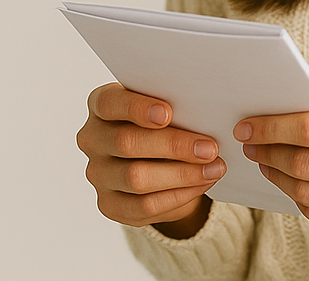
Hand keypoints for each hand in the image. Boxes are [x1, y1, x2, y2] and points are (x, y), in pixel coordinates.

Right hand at [77, 82, 225, 235]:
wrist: (160, 154)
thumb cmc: (167, 117)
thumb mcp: (168, 102)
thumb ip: (175, 103)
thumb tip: (205, 112)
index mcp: (102, 104)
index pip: (109, 103)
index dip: (137, 108)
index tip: (167, 113)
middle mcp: (93, 139)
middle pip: (127, 143)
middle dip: (174, 146)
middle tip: (210, 148)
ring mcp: (98, 174)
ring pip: (136, 178)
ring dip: (182, 174)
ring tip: (215, 168)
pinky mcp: (109, 204)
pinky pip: (144, 205)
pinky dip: (179, 195)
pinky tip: (203, 183)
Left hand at [235, 98, 308, 249]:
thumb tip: (293, 111)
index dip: (274, 127)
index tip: (250, 124)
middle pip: (304, 163)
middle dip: (269, 151)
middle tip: (252, 142)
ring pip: (305, 192)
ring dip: (278, 176)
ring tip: (268, 162)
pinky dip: (300, 199)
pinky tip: (294, 183)